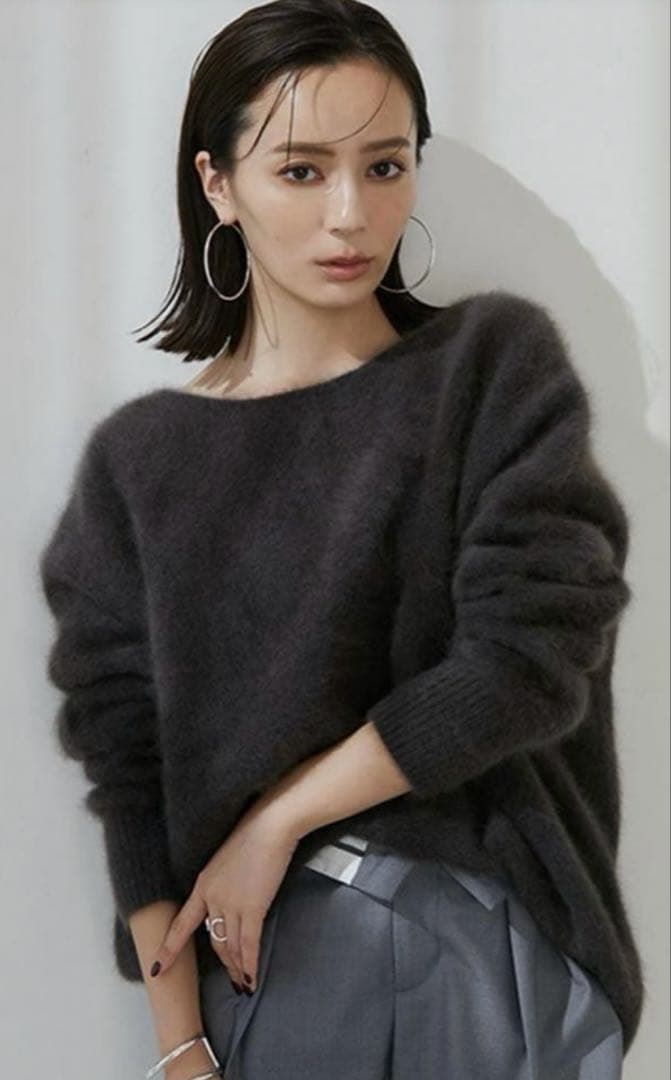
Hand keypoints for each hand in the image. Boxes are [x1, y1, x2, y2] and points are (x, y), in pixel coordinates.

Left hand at [152, 806, 300, 991]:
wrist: (270, 825)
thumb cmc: (254, 835)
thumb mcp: (228, 859)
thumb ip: (225, 882)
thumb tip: (235, 896)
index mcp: (203, 884)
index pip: (181, 924)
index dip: (169, 949)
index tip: (157, 969)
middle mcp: (212, 898)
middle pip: (215, 941)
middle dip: (224, 962)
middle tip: (232, 978)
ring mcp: (231, 904)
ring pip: (231, 947)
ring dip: (238, 968)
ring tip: (243, 984)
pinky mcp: (252, 908)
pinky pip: (249, 945)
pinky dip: (250, 966)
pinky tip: (252, 981)